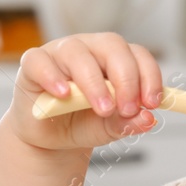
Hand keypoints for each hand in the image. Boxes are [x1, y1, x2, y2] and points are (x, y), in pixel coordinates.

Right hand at [9, 33, 163, 152]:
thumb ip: (127, 123)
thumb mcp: (109, 128)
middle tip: (129, 109)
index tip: (153, 103)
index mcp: (113, 58)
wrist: (49, 138)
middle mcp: (89, 48)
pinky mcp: (32, 64)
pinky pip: (40, 61)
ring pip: (78, 53)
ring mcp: (59, 53)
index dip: (149, 76)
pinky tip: (63, 94)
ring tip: (103, 109)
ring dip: (94, 83)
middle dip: (125, 78)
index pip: (137, 55)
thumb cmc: (81, 123)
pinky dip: (52, 76)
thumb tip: (147, 119)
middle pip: (112, 46)